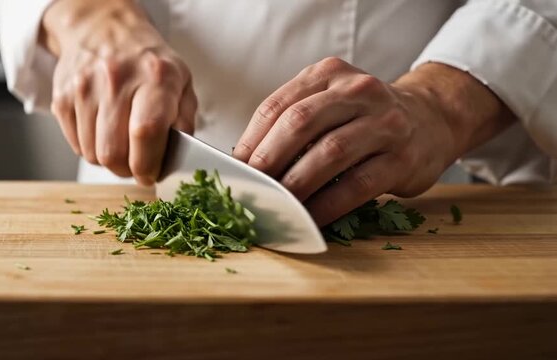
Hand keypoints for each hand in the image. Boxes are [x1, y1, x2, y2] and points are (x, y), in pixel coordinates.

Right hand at [41, 0, 196, 183]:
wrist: (104, 30)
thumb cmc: (149, 64)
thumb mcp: (181, 83)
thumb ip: (185, 121)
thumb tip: (177, 157)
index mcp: (155, 77)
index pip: (146, 132)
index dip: (148, 164)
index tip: (151, 173)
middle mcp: (116, 79)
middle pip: (113, 152)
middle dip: (127, 169)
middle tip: (137, 163)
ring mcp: (84, 88)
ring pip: (92, 154)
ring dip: (109, 160)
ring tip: (122, 142)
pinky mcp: (62, 98)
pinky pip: (76, 146)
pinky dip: (92, 148)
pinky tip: (104, 131)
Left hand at [233, 57, 513, 225]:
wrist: (431, 119)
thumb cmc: (365, 118)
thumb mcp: (330, 103)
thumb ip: (293, 123)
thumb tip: (246, 164)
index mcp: (329, 75)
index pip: (278, 105)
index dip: (250, 140)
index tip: (233, 169)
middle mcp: (357, 91)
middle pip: (299, 123)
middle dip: (268, 160)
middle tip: (248, 189)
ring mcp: (384, 123)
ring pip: (329, 153)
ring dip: (296, 185)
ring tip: (275, 206)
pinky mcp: (402, 158)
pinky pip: (357, 184)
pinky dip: (328, 205)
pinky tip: (310, 218)